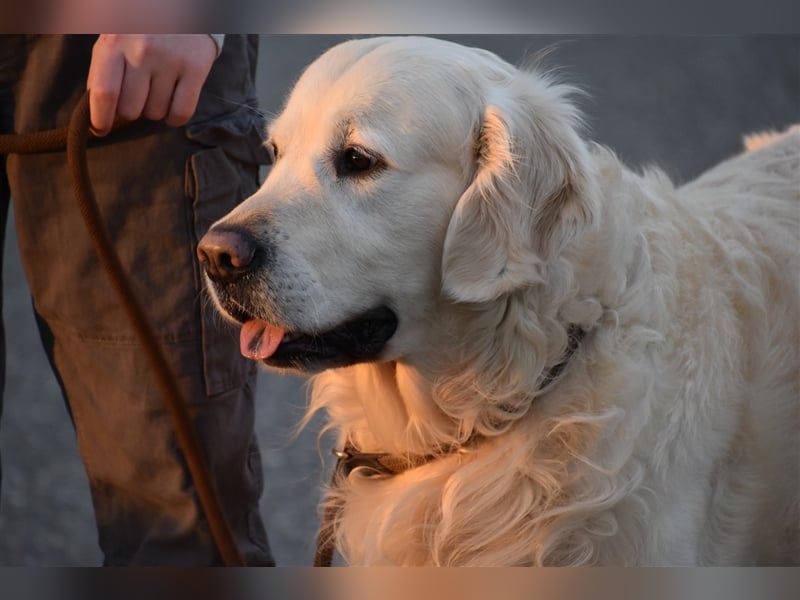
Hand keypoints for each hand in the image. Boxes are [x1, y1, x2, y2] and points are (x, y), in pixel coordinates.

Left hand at [87, 34, 216, 136]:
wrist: (179, 7)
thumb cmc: (139, 31)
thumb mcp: (113, 41)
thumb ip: (102, 74)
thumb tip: (99, 116)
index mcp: (114, 42)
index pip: (104, 93)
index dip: (100, 119)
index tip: (100, 129)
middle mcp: (142, 51)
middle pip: (131, 110)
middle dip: (131, 109)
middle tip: (137, 93)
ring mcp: (171, 60)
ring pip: (156, 113)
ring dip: (154, 109)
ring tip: (157, 87)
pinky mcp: (195, 68)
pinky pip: (181, 113)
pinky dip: (174, 117)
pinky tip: (172, 103)